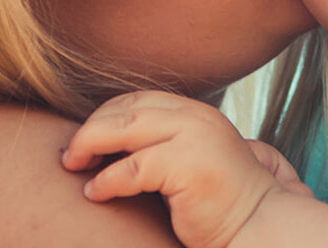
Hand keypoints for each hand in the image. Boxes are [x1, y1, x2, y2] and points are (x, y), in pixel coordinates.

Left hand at [62, 91, 305, 247]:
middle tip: (70, 154)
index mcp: (196, 113)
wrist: (257, 228)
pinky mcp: (187, 165)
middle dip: (91, 128)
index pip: (137, 99)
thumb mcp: (190, 160)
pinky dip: (105, 181)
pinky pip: (131, 168)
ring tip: (73, 165)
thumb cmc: (219, 205)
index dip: (105, 115)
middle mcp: (196, 117)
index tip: (85, 139)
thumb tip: (110, 146)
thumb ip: (162, 144)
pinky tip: (94, 193)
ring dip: (89, 145)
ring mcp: (194, 137)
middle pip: (126, 108)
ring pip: (123, 128)